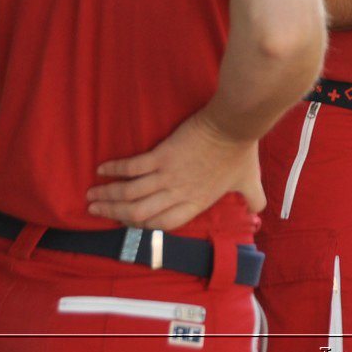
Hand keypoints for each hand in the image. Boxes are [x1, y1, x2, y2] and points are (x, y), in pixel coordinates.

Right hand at [86, 112, 264, 229]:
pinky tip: (101, 170)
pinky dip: (115, 170)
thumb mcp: (249, 182)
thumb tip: (260, 210)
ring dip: (108, 195)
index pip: (161, 225)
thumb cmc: (242, 152)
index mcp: (196, 203)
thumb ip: (253, 199)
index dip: (141, 226)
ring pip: (130, 194)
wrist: (235, 125)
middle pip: (138, 213)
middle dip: (114, 213)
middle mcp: (178, 194)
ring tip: (91, 195)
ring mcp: (169, 176)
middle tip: (96, 209)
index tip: (126, 222)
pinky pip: (133, 168)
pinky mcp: (162, 155)